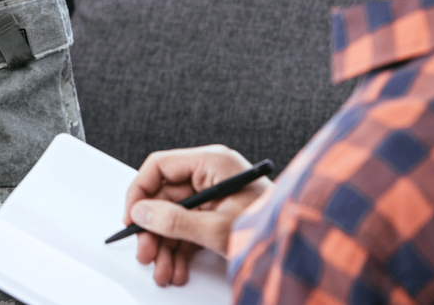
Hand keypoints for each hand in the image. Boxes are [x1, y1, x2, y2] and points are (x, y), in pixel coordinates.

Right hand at [123, 145, 272, 286]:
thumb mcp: (216, 228)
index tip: (132, 217)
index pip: (160, 167)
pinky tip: (178, 269)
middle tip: (146, 252)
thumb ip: (175, 221)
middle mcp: (211, 174)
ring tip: (164, 270)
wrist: (301, 248)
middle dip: (154, 230)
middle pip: (165, 197)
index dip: (140, 192)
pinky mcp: (218, 214)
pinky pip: (189, 228)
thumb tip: (142, 214)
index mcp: (211, 162)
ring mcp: (215, 195)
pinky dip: (181, 250)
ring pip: (174, 217)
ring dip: (165, 246)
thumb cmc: (270, 229)